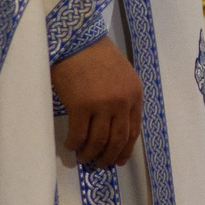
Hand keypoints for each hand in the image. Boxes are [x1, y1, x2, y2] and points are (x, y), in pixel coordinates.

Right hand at [51, 37, 141, 167]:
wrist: (77, 40)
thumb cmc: (96, 55)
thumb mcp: (121, 75)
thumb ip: (123, 97)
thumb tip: (114, 126)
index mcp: (135, 94)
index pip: (134, 129)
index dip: (125, 149)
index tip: (118, 161)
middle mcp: (122, 101)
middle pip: (118, 139)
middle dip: (109, 156)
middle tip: (100, 165)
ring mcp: (102, 105)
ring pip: (98, 141)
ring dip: (90, 154)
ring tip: (83, 159)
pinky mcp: (81, 106)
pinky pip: (78, 134)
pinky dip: (74, 144)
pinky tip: (70, 146)